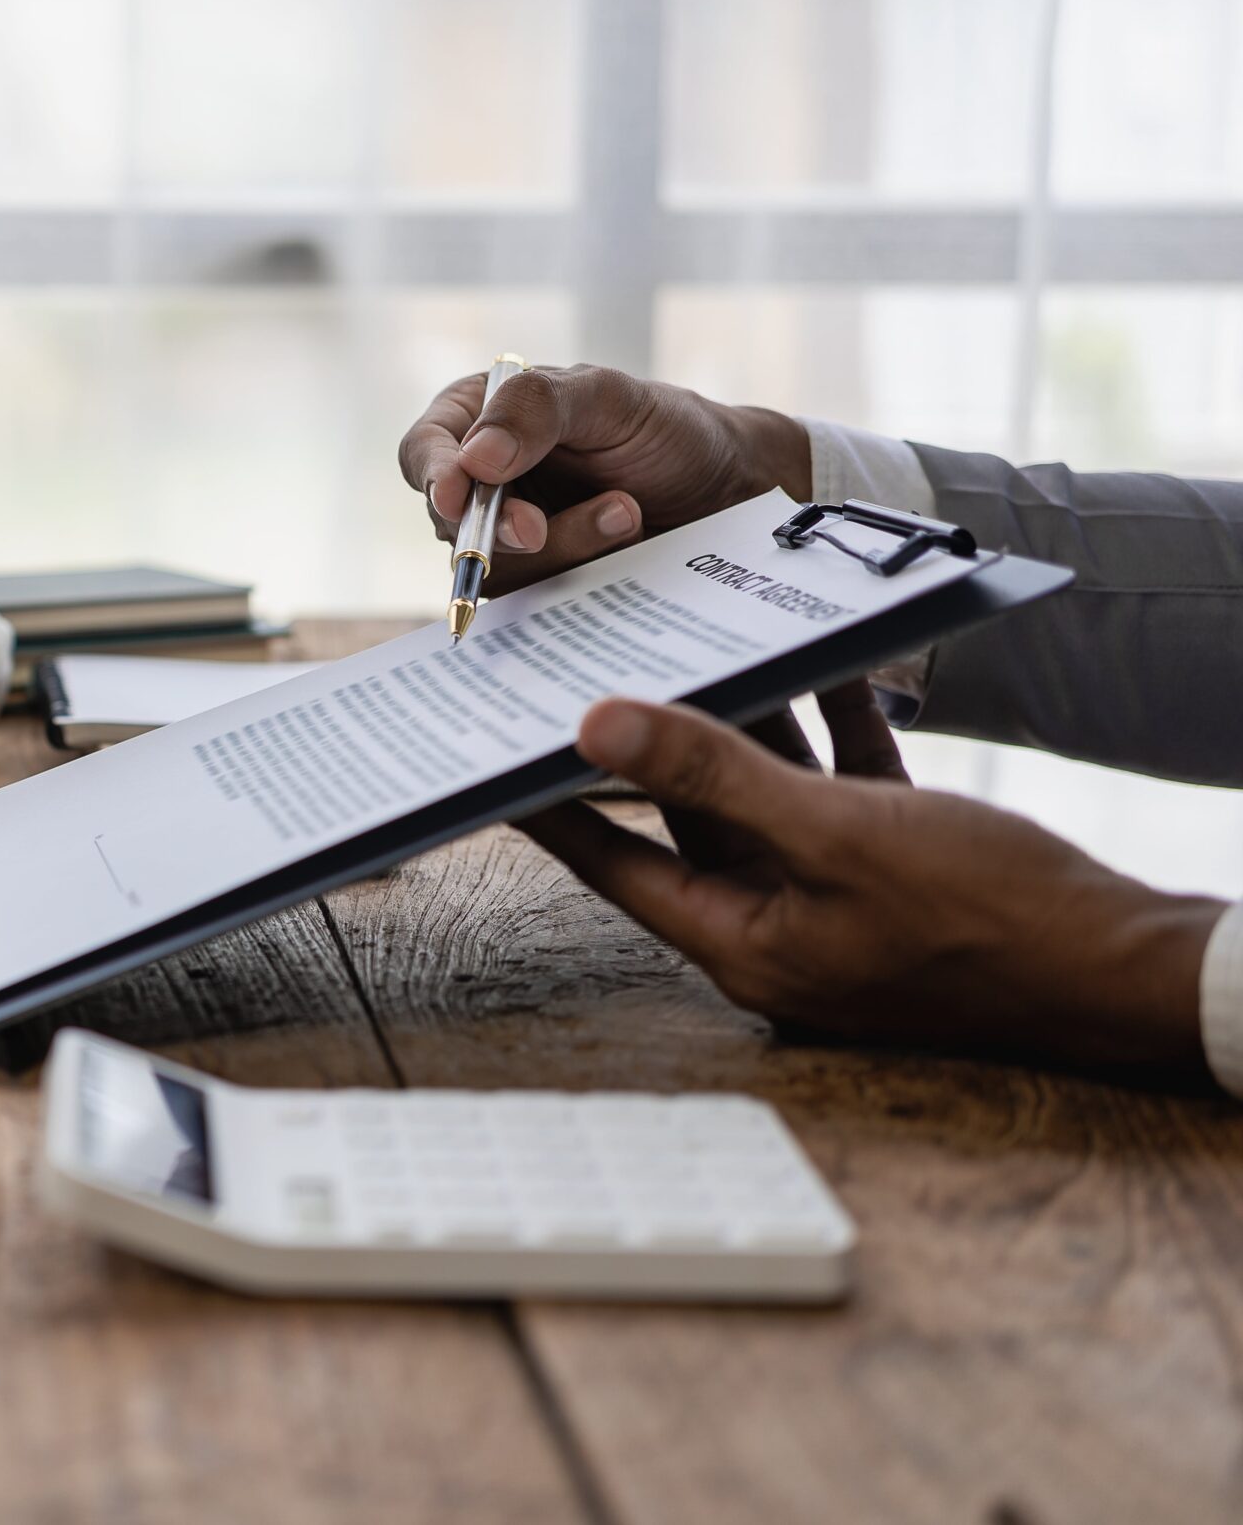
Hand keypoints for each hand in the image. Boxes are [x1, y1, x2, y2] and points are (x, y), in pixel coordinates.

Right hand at [396, 362, 816, 592]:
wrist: (727, 490)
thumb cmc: (665, 428)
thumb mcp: (606, 396)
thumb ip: (536, 408)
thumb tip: (474, 459)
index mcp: (481, 418)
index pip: (423, 450)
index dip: (433, 476)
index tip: (456, 498)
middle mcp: (484, 479)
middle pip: (449, 519)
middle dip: (496, 528)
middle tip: (537, 528)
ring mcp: (510, 534)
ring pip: (493, 565)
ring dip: (559, 543)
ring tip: (625, 511)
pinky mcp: (544, 579)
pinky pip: (534, 595)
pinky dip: (579, 568)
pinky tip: (624, 540)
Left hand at [517, 684, 1226, 1078]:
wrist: (1125, 967)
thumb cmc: (986, 920)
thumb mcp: (833, 836)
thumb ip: (713, 776)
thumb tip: (597, 726)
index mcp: (740, 938)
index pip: (612, 862)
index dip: (549, 805)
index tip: (488, 758)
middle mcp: (774, 922)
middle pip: (683, 820)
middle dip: (642, 746)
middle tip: (583, 675)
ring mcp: (834, 895)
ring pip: (761, 793)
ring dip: (737, 723)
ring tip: (689, 645)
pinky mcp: (895, 863)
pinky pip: (836, 785)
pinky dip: (825, 726)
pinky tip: (817, 662)